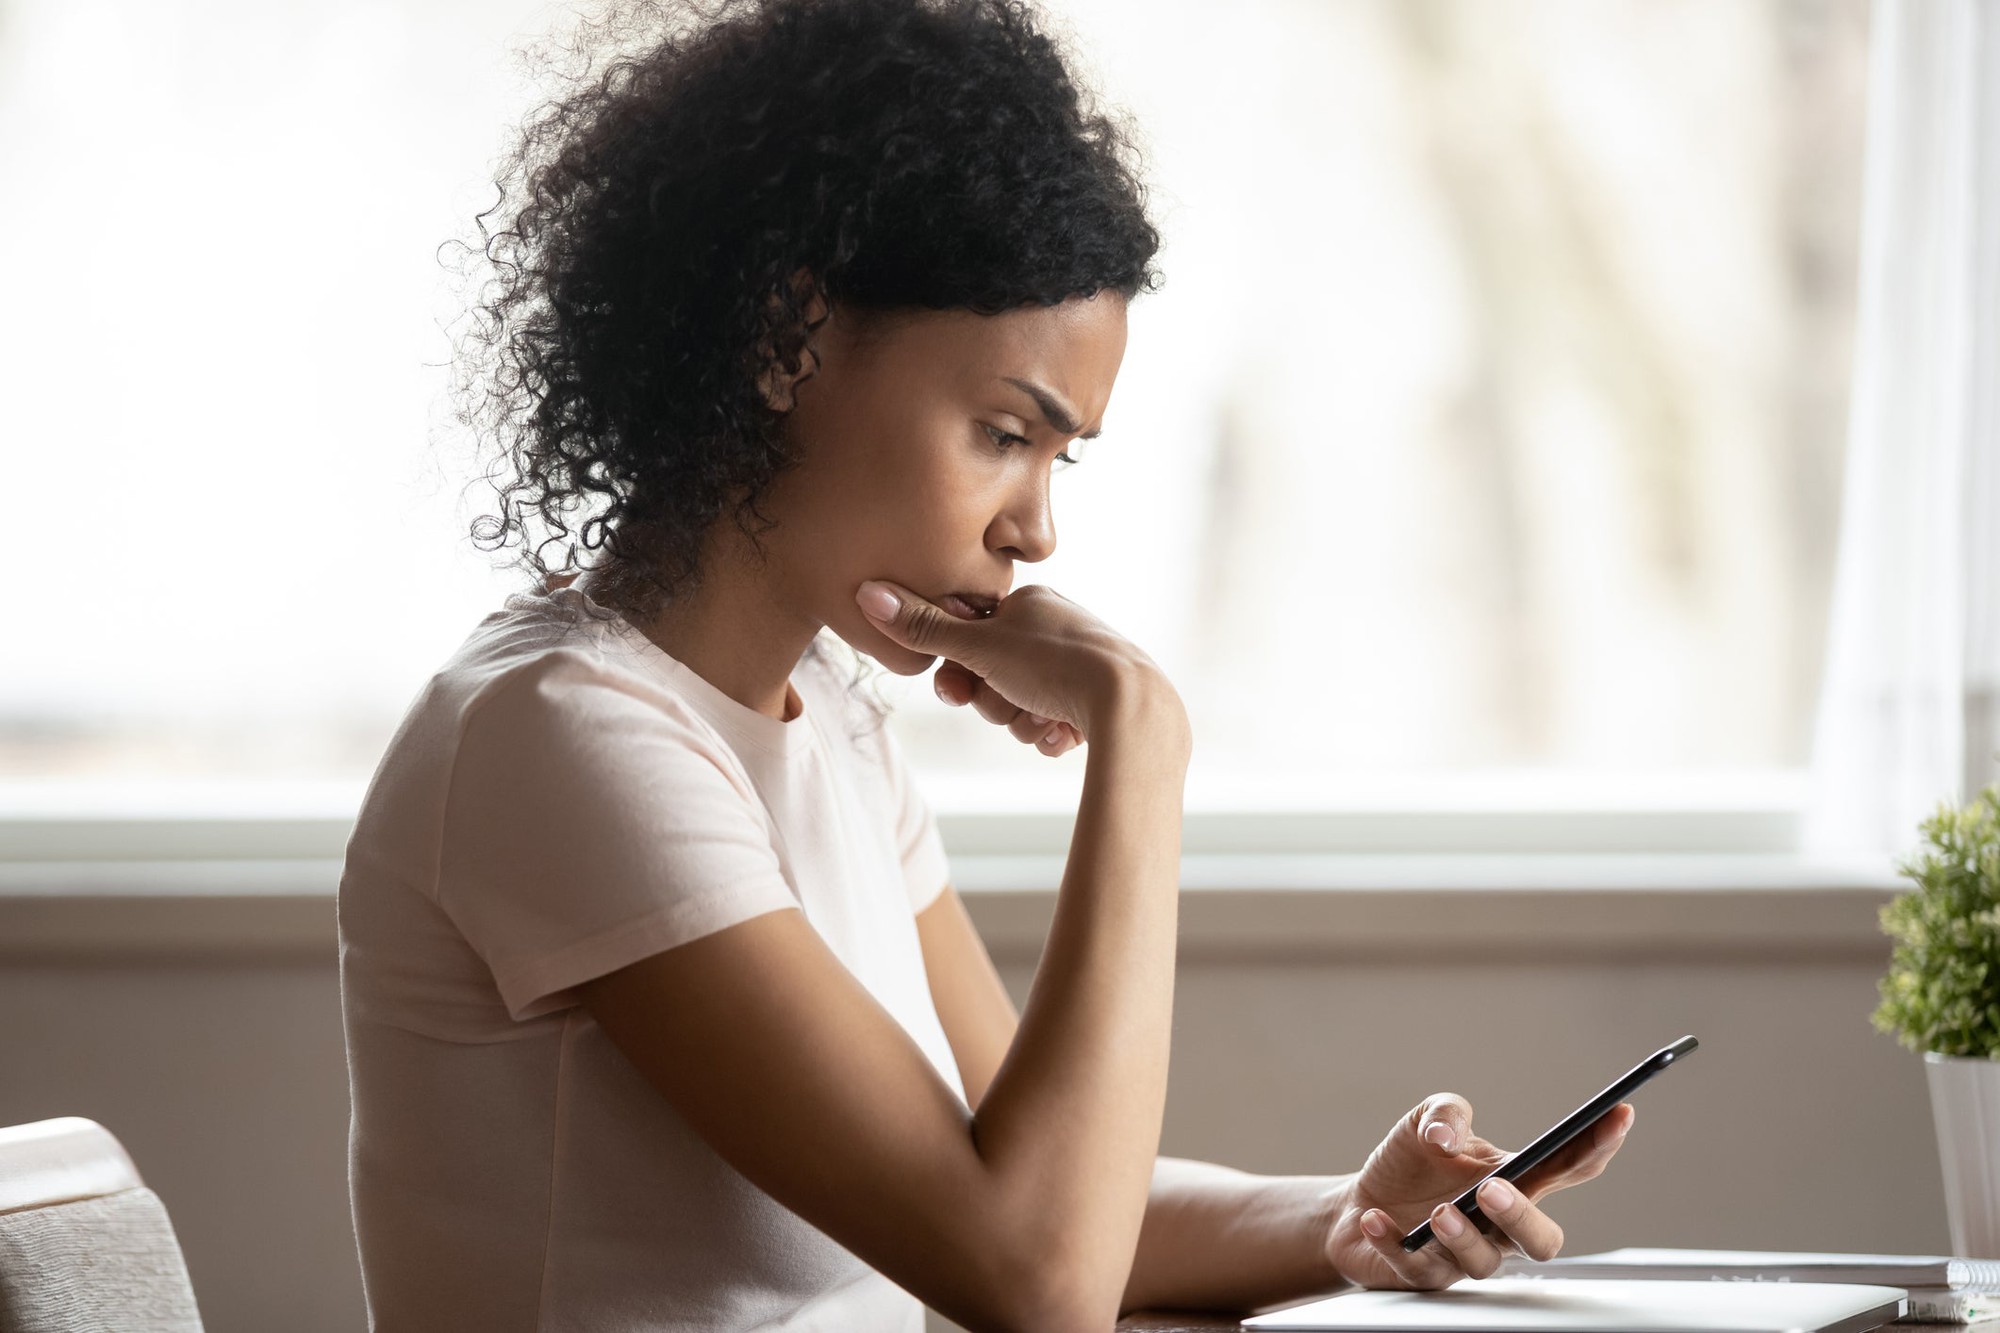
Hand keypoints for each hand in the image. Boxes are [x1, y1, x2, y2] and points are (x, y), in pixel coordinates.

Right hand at [855, 580, 1170, 744]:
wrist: (1130, 705)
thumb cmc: (1056, 663)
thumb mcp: (979, 645)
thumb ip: (922, 627)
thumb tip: (867, 591)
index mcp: (1032, 603)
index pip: (971, 636)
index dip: (958, 669)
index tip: (956, 687)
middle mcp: (1058, 629)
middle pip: (994, 676)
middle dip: (995, 701)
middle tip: (1009, 702)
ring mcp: (1080, 667)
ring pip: (1022, 706)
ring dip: (1022, 721)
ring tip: (1044, 717)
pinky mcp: (1098, 703)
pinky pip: (1051, 724)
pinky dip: (1050, 733)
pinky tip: (1064, 733)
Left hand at [1325, 1093, 1635, 1290]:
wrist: (1355, 1205)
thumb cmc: (1409, 1166)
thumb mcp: (1424, 1121)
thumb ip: (1444, 1113)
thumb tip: (1446, 1137)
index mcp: (1514, 1181)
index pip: (1569, 1167)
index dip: (1598, 1144)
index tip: (1618, 1114)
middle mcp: (1498, 1226)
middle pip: (1542, 1240)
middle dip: (1524, 1217)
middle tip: (1492, 1190)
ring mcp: (1464, 1255)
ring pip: (1485, 1264)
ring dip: (1462, 1237)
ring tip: (1438, 1212)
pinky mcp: (1424, 1275)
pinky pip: (1418, 1269)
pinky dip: (1395, 1243)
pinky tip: (1377, 1220)